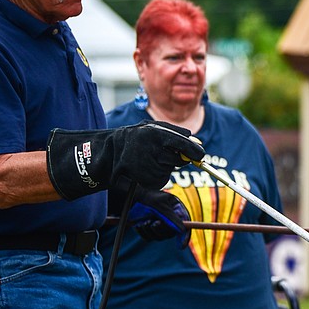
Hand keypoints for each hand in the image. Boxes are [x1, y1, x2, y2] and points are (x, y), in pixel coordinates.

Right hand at [47, 122, 204, 199]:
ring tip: (147, 158)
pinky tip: (143, 168)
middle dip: (178, 158)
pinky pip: (161, 178)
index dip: (194, 150)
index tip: (201, 156)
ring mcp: (148, 167)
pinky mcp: (144, 180)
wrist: (107, 154)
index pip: (182, 143)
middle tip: (161, 152)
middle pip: (179, 160)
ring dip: (165, 165)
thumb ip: (175, 133)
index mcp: (154, 134)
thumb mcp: (152, 128)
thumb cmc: (135, 138)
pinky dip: (156, 174)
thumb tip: (196, 141)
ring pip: (170, 169)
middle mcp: (151, 150)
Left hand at [128, 189, 190, 244]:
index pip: (186, 226)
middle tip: (155, 223)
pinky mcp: (149, 231)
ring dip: (151, 230)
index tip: (181, 246)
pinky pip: (149, 238)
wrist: (134, 196)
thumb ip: (172, 217)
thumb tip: (182, 230)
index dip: (184, 237)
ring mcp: (160, 227)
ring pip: (159, 237)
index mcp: (178, 211)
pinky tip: (139, 224)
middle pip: (172, 233)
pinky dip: (144, 232)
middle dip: (162, 229)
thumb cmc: (149, 197)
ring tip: (145, 221)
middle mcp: (171, 221)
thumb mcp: (161, 205)